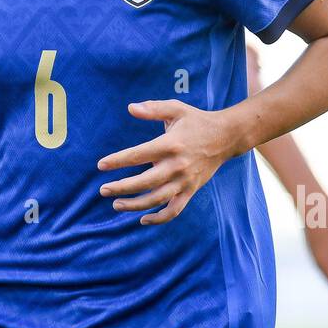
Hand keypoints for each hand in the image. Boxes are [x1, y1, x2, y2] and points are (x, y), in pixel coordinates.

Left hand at [97, 100, 234, 224]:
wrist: (227, 137)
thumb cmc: (196, 121)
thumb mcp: (176, 109)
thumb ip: (153, 108)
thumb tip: (130, 108)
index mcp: (170, 144)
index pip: (138, 155)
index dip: (118, 161)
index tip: (101, 165)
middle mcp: (177, 165)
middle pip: (145, 182)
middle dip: (121, 188)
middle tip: (103, 190)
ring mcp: (185, 181)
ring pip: (157, 200)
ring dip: (135, 205)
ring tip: (116, 205)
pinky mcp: (191, 190)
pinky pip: (174, 210)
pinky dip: (159, 218)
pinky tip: (143, 220)